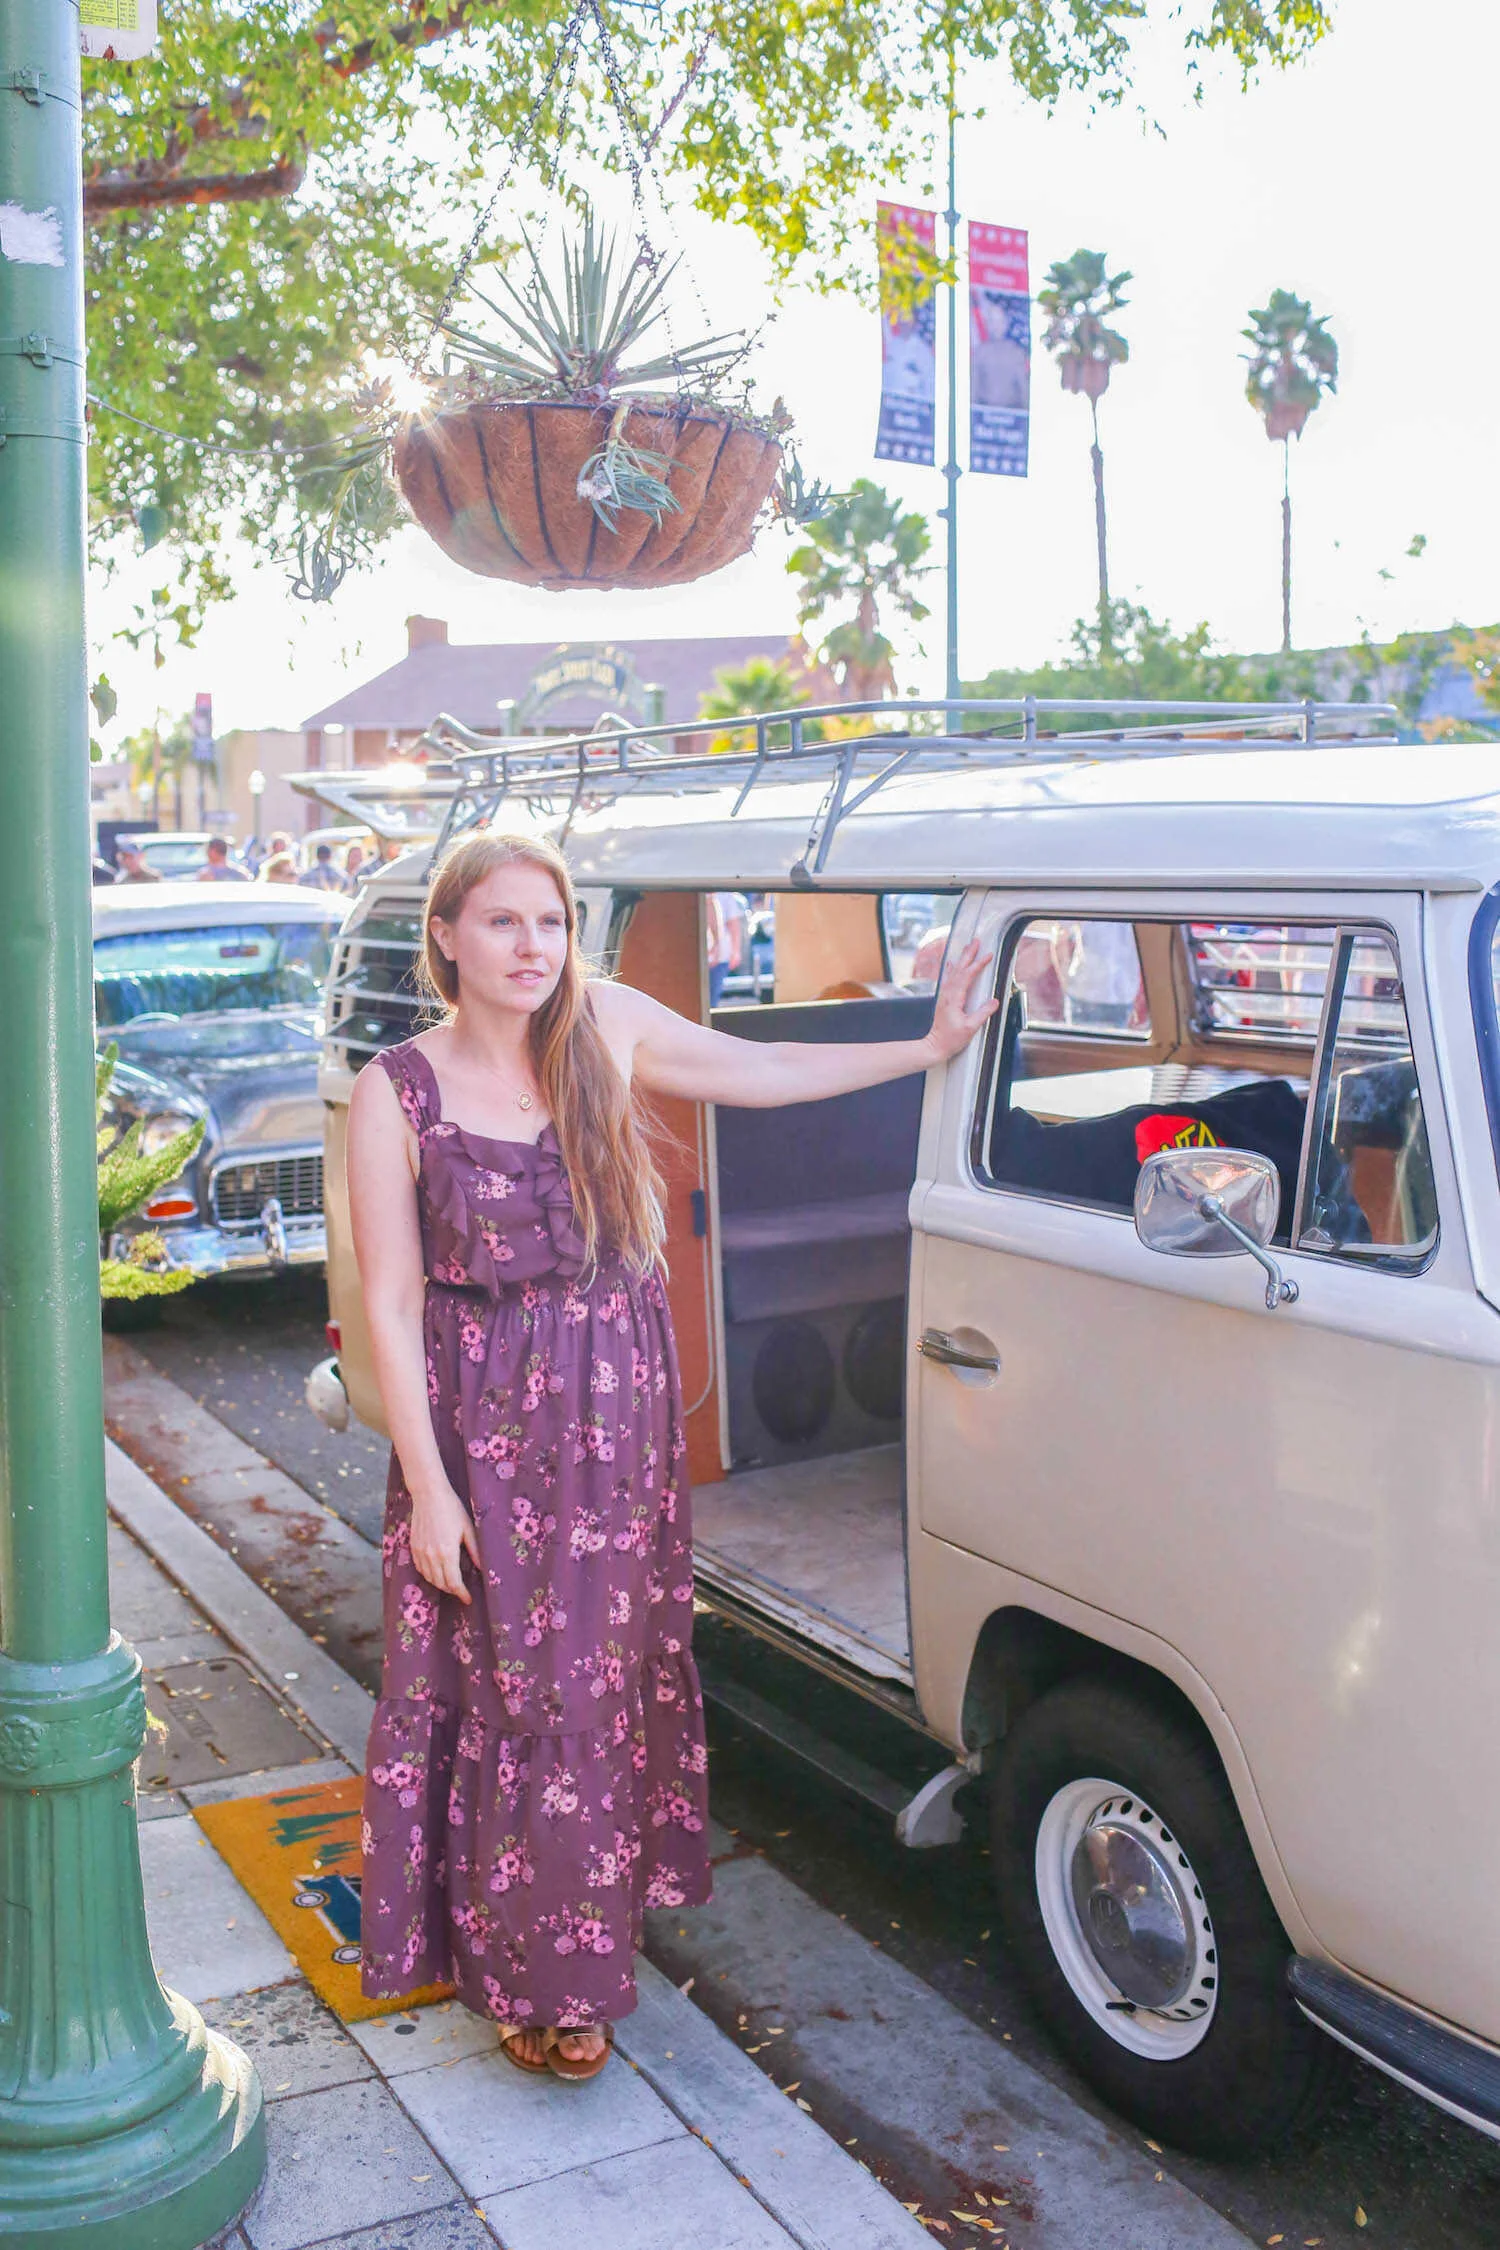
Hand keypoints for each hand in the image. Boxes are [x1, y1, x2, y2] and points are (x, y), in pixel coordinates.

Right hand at [409, 1479, 480, 1603]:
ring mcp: (420, 1552)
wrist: (429, 1495)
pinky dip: (429, 1575)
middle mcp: (432, 1556)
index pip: (454, 1583)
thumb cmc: (452, 1509)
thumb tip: (483, 1568)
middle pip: (441, 1584)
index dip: (462, 1594)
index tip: (468, 1599)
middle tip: (462, 1591)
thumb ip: (475, 1551)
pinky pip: (420, 1569)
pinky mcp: (413, 1547)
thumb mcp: (468, 1529)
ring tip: (451, 1584)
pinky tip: (436, 1573)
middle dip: (453, 1591)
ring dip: (441, 1584)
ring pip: (430, 1578)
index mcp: (447, 1552)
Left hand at [924, 938, 998, 1063]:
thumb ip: (983, 1013)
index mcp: (954, 998)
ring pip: (954, 972)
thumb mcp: (970, 1028)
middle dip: (968, 954)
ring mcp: (944, 995)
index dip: (978, 964)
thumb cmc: (951, 1039)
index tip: (988, 955)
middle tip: (976, 941)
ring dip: (962, 958)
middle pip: (959, 969)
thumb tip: (995, 1001)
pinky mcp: (944, 999)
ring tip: (968, 947)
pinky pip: (948, 978)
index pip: (967, 976)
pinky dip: (952, 968)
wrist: (934, 1045)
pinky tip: (951, 963)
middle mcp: (948, 994)